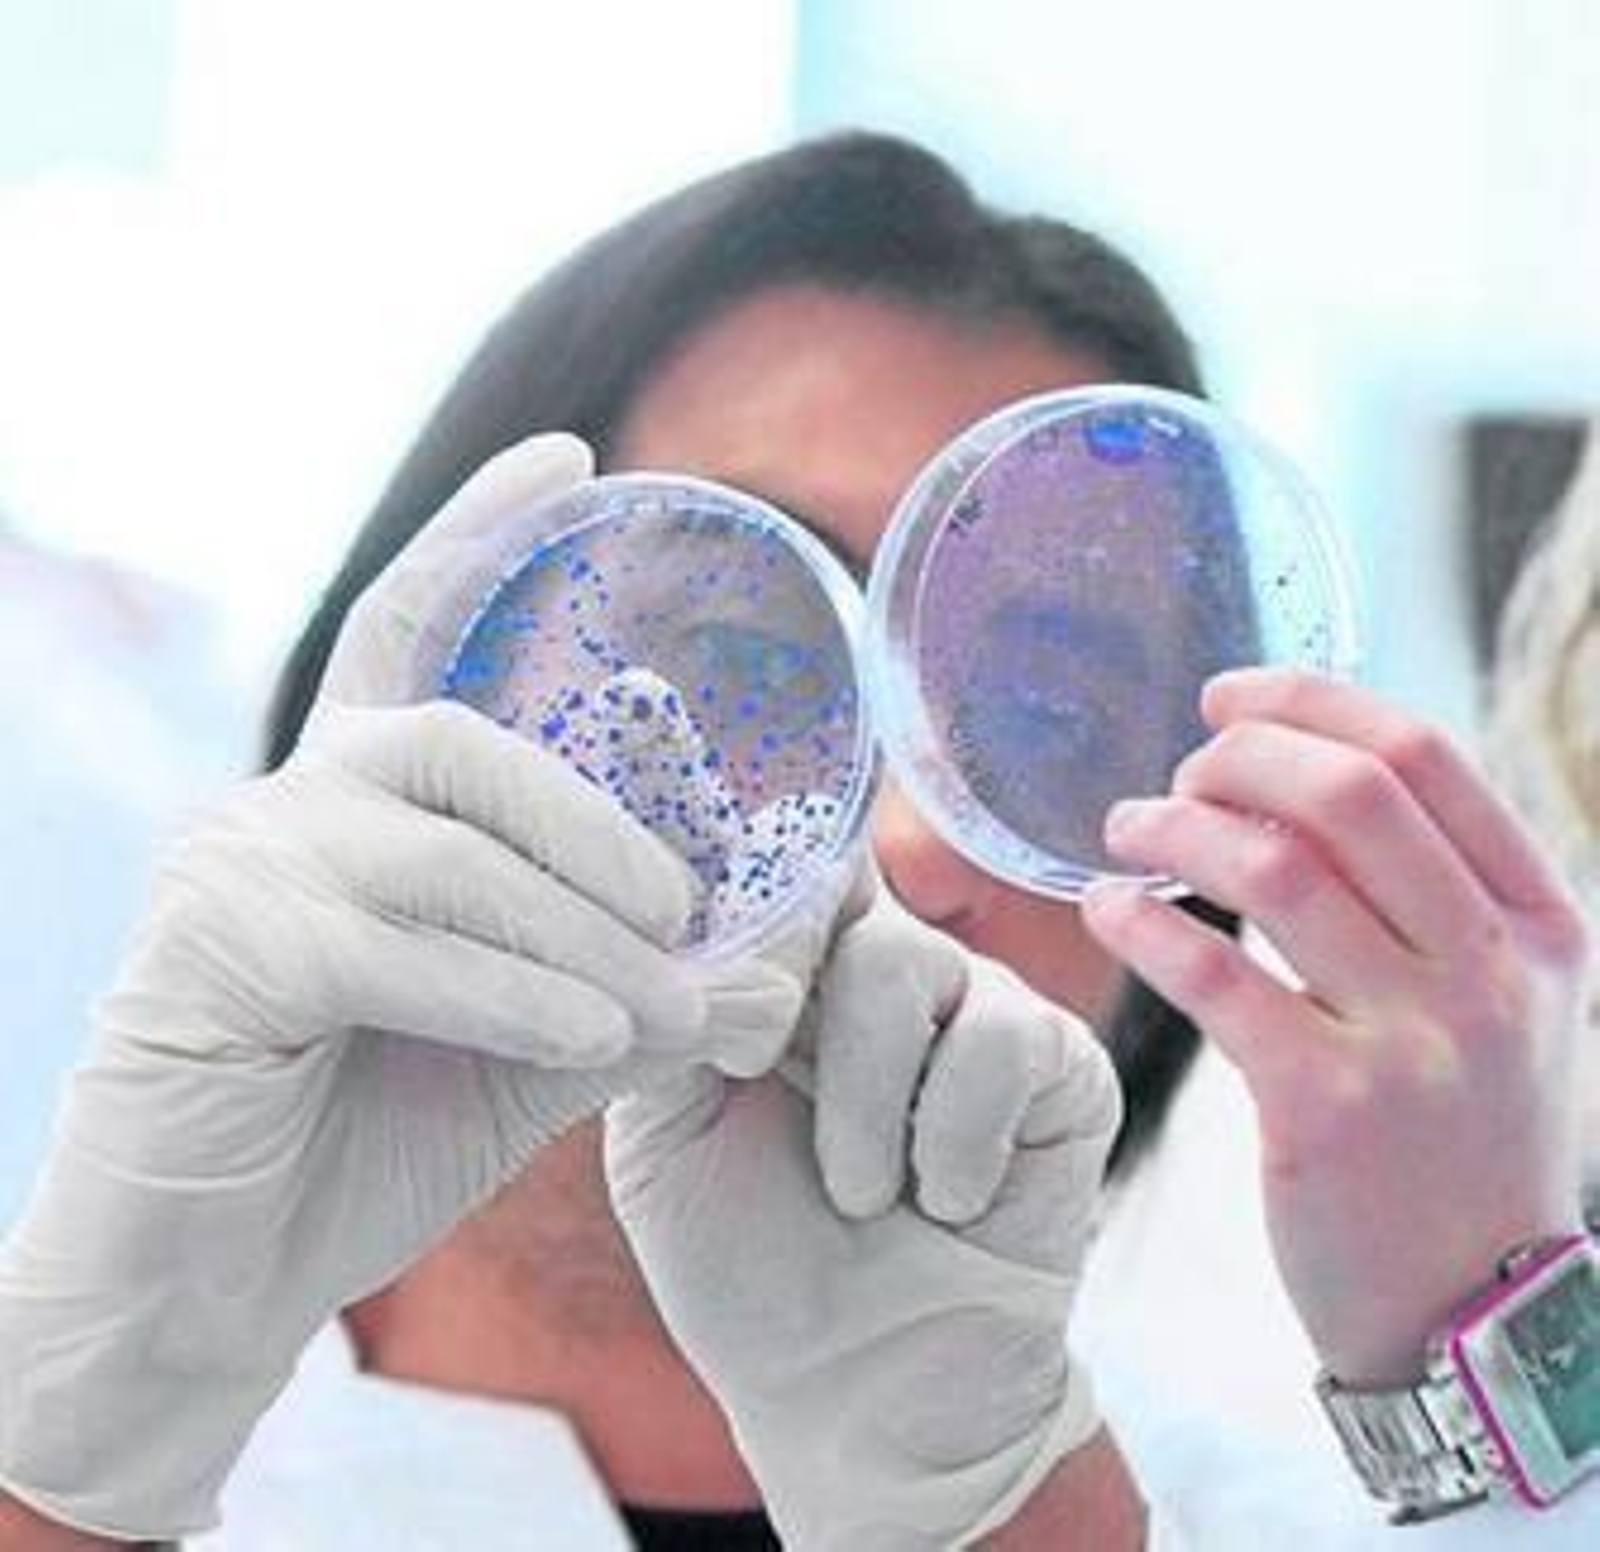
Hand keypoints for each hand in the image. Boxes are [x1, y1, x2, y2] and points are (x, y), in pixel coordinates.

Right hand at [0, 435, 803, 1539]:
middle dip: (595, 821)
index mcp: (357, 799)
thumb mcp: (532, 1048)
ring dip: (579, 934)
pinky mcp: (217, 952)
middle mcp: (288, 804)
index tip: (572, 455)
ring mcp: (239, 867)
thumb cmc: (373, 1140)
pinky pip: (398, 947)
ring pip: (446, 855)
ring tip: (670, 1002)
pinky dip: (514, 993)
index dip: (479, 531)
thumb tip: (775, 970)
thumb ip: (636, 990)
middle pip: (455, 741)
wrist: (219, 1279)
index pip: (409, 625)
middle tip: (693, 901)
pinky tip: (592, 1040)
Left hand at [606, 889, 1121, 1548]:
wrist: (860, 1397)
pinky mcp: (1058, 1064)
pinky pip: (1003, 1039)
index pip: (770, 857)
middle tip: (764, 1092)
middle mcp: (881, 970)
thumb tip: (695, 924)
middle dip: (787, 1005)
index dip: (731, 872)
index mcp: (787, 974)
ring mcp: (975, 1007)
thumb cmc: (751, 1268)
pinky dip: (953, 1135)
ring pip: (910, 962)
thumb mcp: (662, 1138)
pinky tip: (947, 1201)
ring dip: (864, 1098)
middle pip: (834, 888)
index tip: (673, 851)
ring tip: (861, 1194)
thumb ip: (671, 1018)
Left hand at [1083, 667, 1593, 1383]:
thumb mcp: (1499, 1000)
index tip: (1228, 696)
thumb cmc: (1460, 1134)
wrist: (1474, 1310)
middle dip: (1238, 755)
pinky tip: (1106, 907)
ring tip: (1126, 831)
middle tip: (1177, 773)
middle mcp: (1489, 972)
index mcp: (1536, 924)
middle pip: (1350, 792)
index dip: (1311, 702)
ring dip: (1175, 829)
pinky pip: (1212, 977)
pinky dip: (1141, 923)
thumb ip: (1435, 892)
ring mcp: (1415, 1043)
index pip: (1426, 757)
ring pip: (1274, 870)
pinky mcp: (1325, 1110)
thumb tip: (1305, 773)